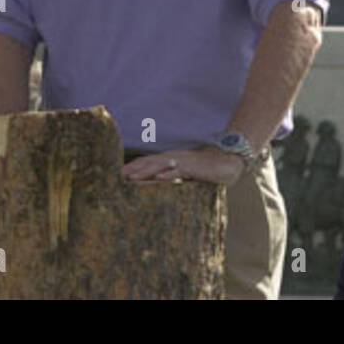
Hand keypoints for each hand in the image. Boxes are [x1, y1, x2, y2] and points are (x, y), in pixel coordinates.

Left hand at [121, 147, 244, 186]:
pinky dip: (169, 174)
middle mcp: (173, 158)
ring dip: (145, 170)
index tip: (117, 175)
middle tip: (116, 177)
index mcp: (170, 160)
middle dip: (133, 168)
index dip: (132, 168)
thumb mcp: (185, 175)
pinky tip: (159, 178)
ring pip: (161, 165)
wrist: (227, 162)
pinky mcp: (194, 167)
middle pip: (149, 161)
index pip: (147, 162)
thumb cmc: (205, 171)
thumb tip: (158, 186)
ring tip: (132, 177)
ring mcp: (183, 161)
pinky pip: (180, 170)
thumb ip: (172, 178)